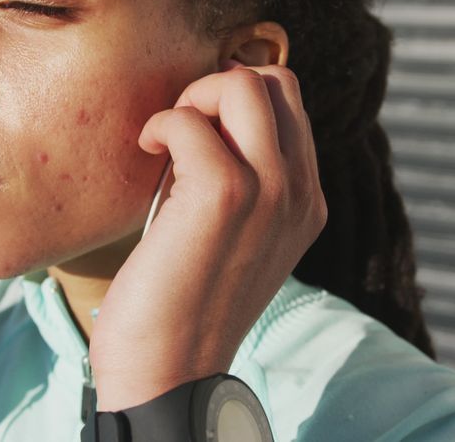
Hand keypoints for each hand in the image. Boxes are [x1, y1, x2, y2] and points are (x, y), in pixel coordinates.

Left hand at [89, 59, 327, 410]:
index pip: (291, 107)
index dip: (237, 102)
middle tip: (183, 131)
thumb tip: (205, 120)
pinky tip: (148, 155)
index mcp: (307, 202)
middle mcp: (300, 192)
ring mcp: (270, 191)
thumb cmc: (183, 303)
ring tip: (168, 142)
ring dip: (193, 100)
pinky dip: (160, 126)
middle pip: (276, 82)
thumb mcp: (234, 236)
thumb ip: (242, 183)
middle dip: (219, 88)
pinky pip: (189, 120)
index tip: (197, 131)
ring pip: (244, 84)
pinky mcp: (225, 195)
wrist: (170, 371)